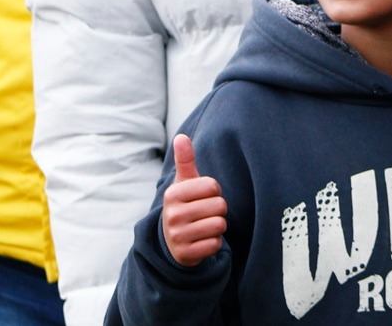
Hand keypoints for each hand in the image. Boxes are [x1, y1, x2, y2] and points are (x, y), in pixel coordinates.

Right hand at [161, 133, 227, 266]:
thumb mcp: (184, 183)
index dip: (215, 191)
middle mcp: (172, 215)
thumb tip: (181, 137)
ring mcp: (177, 236)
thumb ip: (185, 160)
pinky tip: (202, 240)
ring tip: (205, 225)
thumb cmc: (185, 205)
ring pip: (219, 225)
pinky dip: (214, 243)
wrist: (173, 241)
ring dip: (218, 226)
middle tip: (205, 213)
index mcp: (173, 194)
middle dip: (218, 210)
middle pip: (219, 206)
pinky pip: (215, 244)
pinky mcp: (185, 254)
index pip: (213, 186)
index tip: (204, 197)